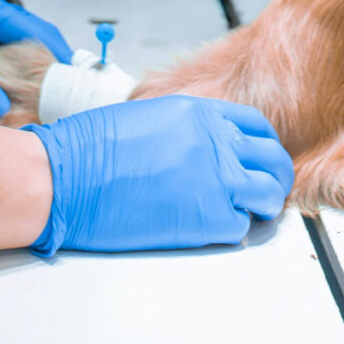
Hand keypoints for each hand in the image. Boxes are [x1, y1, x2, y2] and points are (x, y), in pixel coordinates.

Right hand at [29, 96, 295, 254]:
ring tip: (251, 213)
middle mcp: (216, 142)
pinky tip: (213, 227)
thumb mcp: (148, 117)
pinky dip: (232, 230)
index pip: (256, 127)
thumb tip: (199, 146)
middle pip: (273, 160)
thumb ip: (185, 129)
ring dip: (264, 205)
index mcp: (200, 114)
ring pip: (268, 194)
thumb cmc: (91, 148)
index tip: (262, 159)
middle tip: (268, 190)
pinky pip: (239, 226)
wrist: (67, 176)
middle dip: (275, 176)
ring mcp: (216, 180)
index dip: (264, 146)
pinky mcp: (206, 218)